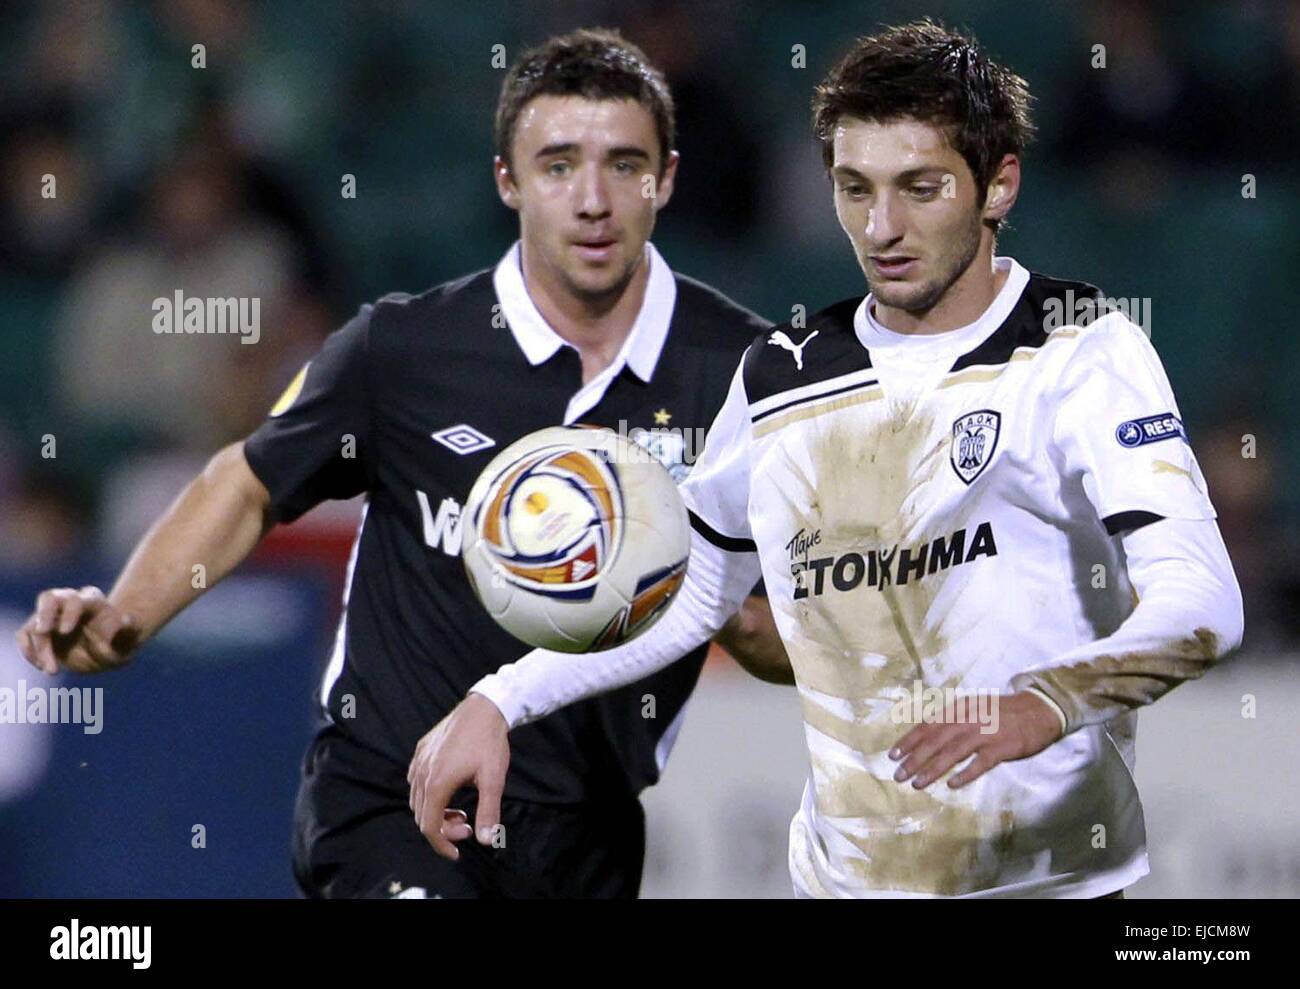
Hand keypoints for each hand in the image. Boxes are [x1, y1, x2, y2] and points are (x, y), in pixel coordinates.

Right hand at [15, 586, 139, 674]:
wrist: (108, 649)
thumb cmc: (121, 642)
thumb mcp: (129, 640)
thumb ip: (129, 631)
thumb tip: (126, 619)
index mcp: (93, 602)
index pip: (77, 600)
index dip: (69, 613)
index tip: (65, 631)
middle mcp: (70, 603)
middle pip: (50, 598)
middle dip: (44, 614)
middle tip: (42, 632)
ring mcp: (54, 615)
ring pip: (36, 622)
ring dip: (38, 647)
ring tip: (52, 670)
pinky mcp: (41, 629)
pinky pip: (26, 634)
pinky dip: (29, 650)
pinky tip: (43, 666)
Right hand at [407, 693, 509, 859]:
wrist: (484, 707)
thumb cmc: (490, 743)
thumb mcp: (493, 780)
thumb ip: (488, 812)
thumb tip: (486, 841)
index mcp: (437, 783)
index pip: (429, 827)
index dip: (442, 845)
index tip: (457, 853)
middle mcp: (421, 773)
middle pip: (422, 816)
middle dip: (443, 829)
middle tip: (468, 825)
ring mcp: (419, 760)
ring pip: (417, 800)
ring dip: (436, 813)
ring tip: (461, 811)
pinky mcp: (421, 750)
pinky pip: (416, 782)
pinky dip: (429, 796)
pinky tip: (449, 791)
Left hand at [888, 690, 1063, 789]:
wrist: (1038, 709)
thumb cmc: (1001, 712)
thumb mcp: (973, 708)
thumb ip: (952, 720)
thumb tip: (925, 736)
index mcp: (959, 708)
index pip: (928, 725)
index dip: (909, 740)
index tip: (893, 755)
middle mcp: (969, 718)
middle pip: (936, 740)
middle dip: (915, 758)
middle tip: (898, 775)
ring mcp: (985, 733)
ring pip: (953, 752)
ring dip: (933, 769)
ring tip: (917, 783)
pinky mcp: (1002, 747)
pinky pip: (980, 763)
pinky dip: (965, 774)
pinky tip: (952, 785)